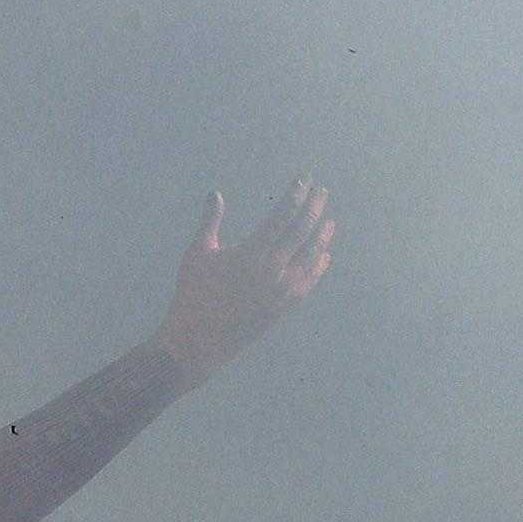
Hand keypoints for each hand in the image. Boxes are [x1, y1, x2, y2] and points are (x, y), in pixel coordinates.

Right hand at [150, 180, 332, 382]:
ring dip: (322, 235)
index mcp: (251, 252)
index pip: (282, 215)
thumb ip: (210, 221)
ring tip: (329, 221)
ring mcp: (282, 290)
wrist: (198, 341)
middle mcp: (272, 269)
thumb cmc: (193, 293)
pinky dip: (319, 265)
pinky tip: (324, 255)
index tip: (304, 180)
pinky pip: (309, 281)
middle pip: (302, 230)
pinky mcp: (284, 307)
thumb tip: (216, 193)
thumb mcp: (198, 253)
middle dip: (314, 207)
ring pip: (311, 256)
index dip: (295, 195)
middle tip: (322, 191)